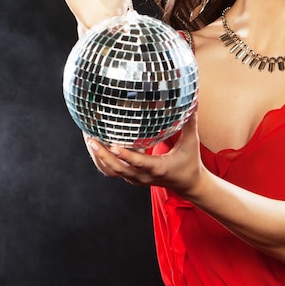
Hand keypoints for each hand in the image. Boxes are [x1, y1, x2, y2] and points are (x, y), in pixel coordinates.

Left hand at [83, 113, 204, 192]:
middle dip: (103, 155)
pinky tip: (98, 145)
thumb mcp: (191, 142)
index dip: (127, 156)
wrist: (188, 184)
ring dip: (100, 157)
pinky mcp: (133, 178)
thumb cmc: (190, 162)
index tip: (114, 146)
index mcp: (159, 168)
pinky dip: (105, 160)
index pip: (140, 163)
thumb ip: (190, 122)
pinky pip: (114, 171)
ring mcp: (137, 179)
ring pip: (113, 171)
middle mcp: (144, 177)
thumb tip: (194, 101)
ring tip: (90, 139)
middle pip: (119, 169)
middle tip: (91, 138)